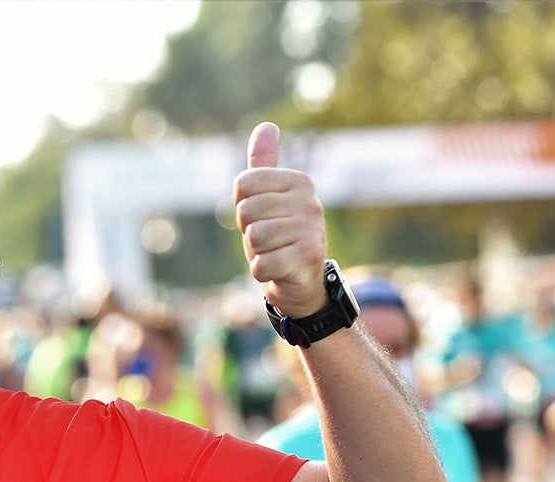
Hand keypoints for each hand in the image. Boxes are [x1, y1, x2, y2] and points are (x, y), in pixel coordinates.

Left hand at [234, 122, 327, 318]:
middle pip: (246, 212)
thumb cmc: (278, 236)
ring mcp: (311, 229)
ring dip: (256, 253)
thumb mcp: (267, 198)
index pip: (242, 184)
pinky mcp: (308, 258)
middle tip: (269, 241)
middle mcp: (309, 201)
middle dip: (249, 232)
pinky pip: (260, 264)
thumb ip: (263, 165)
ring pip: (253, 238)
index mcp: (298, 181)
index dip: (242, 207)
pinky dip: (262, 272)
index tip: (262, 218)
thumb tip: (266, 126)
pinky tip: (278, 269)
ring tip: (275, 253)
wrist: (301, 282)